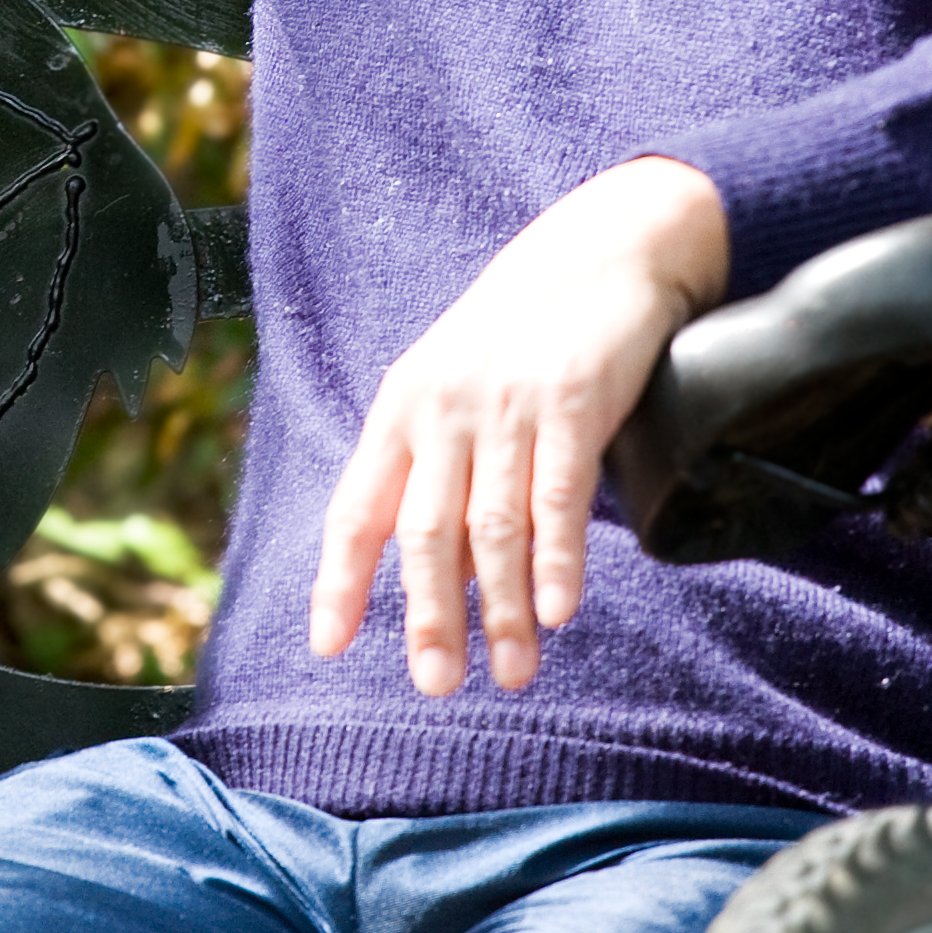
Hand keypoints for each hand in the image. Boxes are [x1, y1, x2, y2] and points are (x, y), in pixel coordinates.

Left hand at [310, 157, 730, 695]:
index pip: (357, 508)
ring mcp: (506, 405)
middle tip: (438, 685)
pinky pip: (558, 495)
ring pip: (492, 528)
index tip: (329, 645)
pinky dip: (557, 559)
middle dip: (430, 617)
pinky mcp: (572, 401)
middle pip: (424, 533)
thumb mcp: (454, 382)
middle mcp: (443, 409)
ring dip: (502, 610)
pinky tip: (559, 609)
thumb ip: (436, 461)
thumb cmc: (525, 329)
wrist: (602, 247)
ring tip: (515, 672)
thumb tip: (434, 568)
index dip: (341, 580)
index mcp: (402, 408)